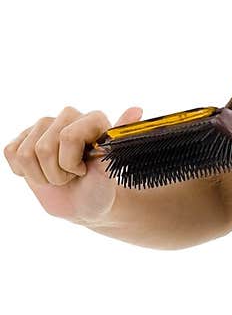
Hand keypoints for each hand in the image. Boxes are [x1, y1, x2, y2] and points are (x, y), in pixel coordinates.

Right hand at [4, 105, 143, 224]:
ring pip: (26, 154)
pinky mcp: (23, 137)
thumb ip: (118, 140)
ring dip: (42, 175)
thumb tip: (136, 110)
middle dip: (57, 174)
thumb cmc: (99, 188)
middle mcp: (68, 115)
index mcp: (93, 119)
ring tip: (59, 176)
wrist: (82, 204)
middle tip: (71, 176)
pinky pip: (12, 154)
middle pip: (44, 148)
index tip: (83, 171)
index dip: (70, 164)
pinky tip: (41, 172)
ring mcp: (43, 125)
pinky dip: (25, 173)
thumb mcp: (110, 170)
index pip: (67, 137)